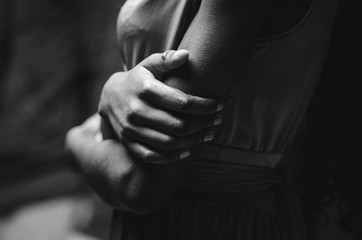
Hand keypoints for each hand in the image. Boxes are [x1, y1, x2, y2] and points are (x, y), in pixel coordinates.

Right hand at [98, 50, 222, 163]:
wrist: (109, 98)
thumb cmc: (137, 79)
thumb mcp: (149, 65)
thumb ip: (167, 60)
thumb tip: (187, 55)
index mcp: (145, 89)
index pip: (182, 102)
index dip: (204, 106)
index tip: (218, 105)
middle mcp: (136, 111)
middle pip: (178, 125)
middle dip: (203, 124)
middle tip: (218, 121)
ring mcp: (131, 130)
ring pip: (169, 143)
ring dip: (193, 141)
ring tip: (209, 135)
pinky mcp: (129, 143)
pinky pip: (153, 156)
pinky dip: (172, 157)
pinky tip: (188, 151)